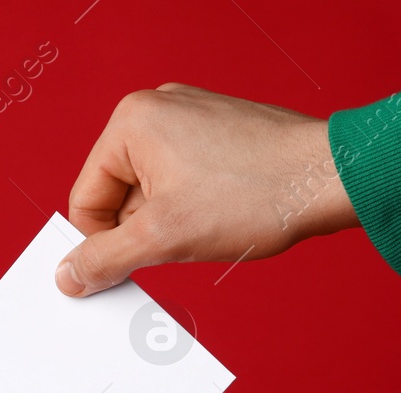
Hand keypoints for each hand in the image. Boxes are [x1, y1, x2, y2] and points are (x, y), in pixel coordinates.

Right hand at [56, 84, 357, 295]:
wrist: (333, 177)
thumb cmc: (256, 195)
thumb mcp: (165, 239)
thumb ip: (105, 259)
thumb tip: (67, 276)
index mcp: (130, 123)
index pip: (86, 200)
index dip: (102, 244)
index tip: (126, 270)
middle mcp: (156, 109)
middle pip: (118, 194)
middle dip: (142, 231)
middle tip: (178, 246)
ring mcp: (191, 116)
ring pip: (153, 191)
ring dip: (170, 222)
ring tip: (209, 228)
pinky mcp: (219, 131)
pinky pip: (183, 178)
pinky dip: (194, 207)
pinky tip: (224, 217)